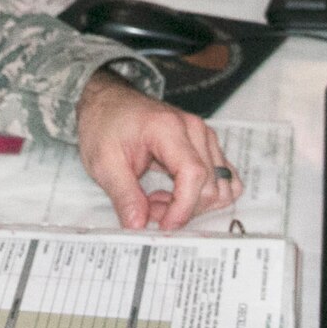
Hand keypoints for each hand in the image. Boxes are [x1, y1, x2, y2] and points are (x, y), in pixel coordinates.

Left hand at [75, 71, 240, 229]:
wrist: (107, 102)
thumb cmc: (104, 124)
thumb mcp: (103, 163)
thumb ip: (124, 195)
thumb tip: (138, 225)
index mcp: (168, 128)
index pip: (194, 174)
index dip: (183, 207)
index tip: (164, 225)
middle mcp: (194, 129)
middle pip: (210, 184)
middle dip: (182, 209)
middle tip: (147, 210)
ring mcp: (203, 136)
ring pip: (221, 185)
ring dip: (193, 204)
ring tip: (158, 201)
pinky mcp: (205, 144)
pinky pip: (222, 177)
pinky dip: (202, 195)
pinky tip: (174, 193)